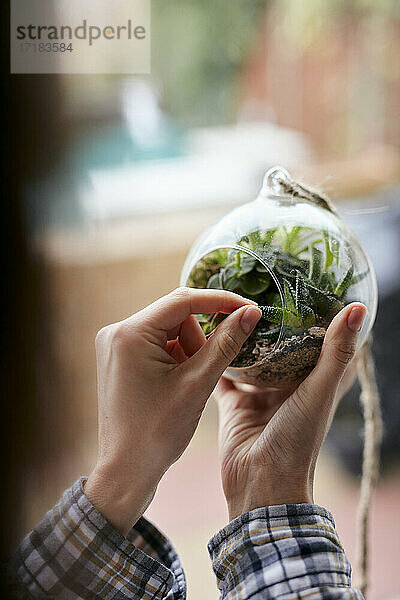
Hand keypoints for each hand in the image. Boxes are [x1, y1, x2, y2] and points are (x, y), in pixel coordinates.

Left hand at [85, 287, 260, 533]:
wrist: (126, 470)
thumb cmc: (158, 432)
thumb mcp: (198, 384)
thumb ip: (226, 343)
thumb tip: (251, 312)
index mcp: (129, 334)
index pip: (183, 301)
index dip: (220, 301)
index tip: (249, 308)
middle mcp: (117, 332)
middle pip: (176, 316)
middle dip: (199, 340)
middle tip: (204, 372)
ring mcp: (115, 345)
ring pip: (170, 330)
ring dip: (189, 351)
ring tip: (186, 385)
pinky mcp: (119, 357)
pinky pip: (157, 343)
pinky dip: (175, 359)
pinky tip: (175, 386)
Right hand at [215, 302, 365, 520]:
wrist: (259, 483)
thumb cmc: (297, 442)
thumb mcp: (319, 392)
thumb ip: (336, 352)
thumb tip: (358, 308)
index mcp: (315, 381)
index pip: (323, 342)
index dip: (321, 316)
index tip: (312, 286)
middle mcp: (289, 384)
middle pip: (282, 344)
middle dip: (273, 319)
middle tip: (261, 284)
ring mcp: (260, 392)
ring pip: (251, 354)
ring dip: (243, 334)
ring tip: (230, 301)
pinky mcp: (235, 400)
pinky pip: (224, 371)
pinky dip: (216, 355)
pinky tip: (206, 332)